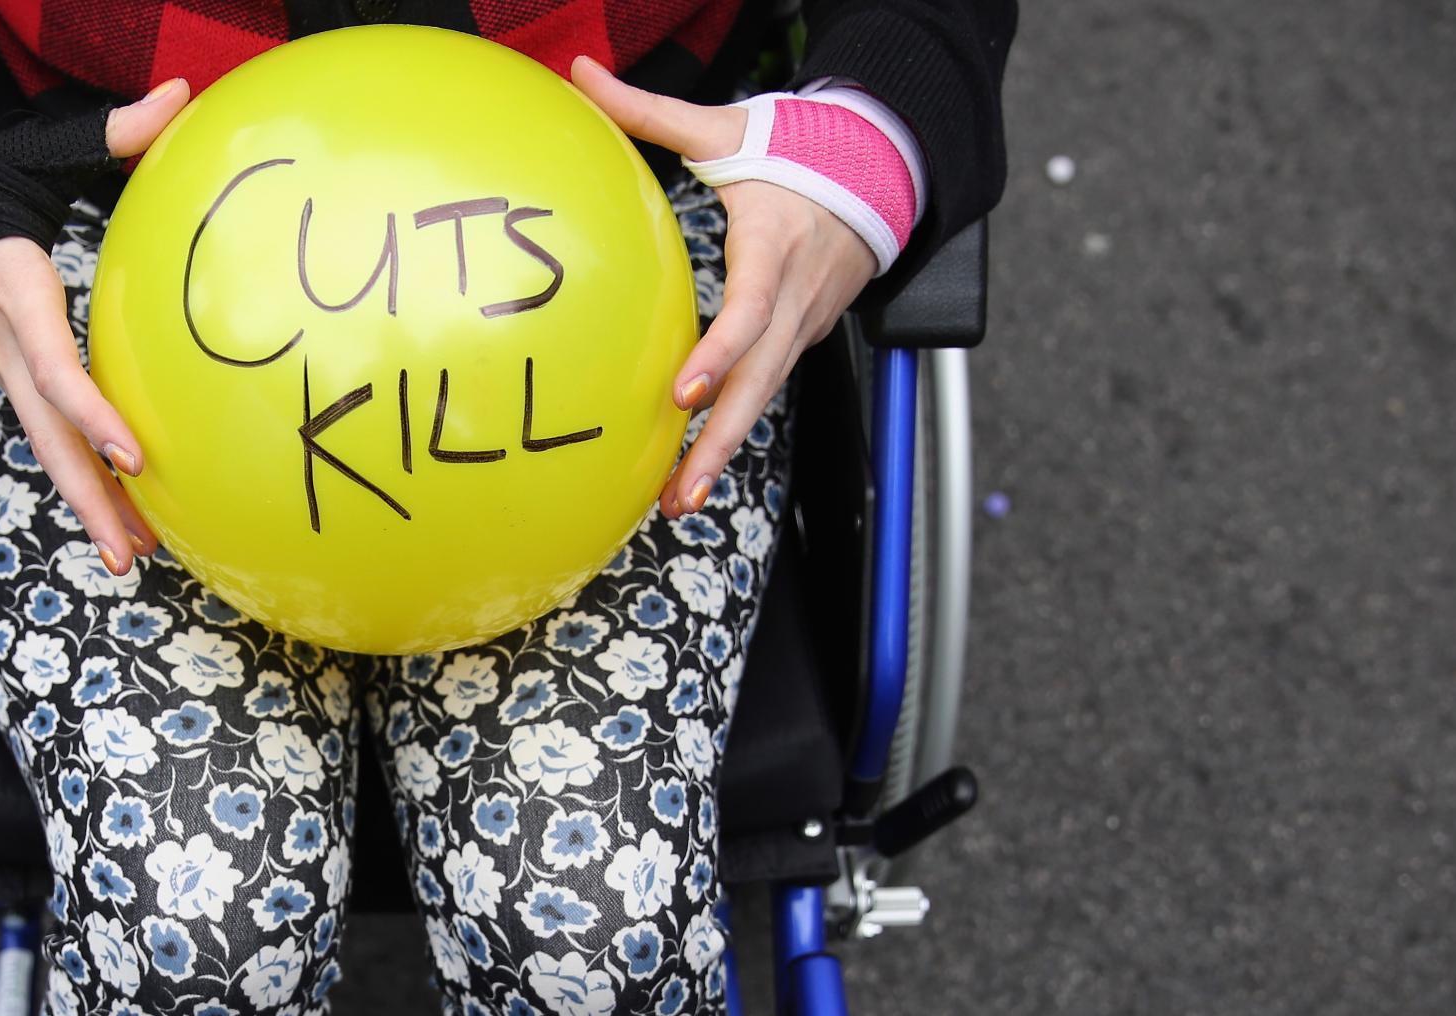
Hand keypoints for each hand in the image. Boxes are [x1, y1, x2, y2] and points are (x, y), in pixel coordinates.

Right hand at [0, 80, 189, 574]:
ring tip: (133, 554)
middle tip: (128, 551)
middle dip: (88, 496)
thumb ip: (111, 134)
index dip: (91, 411)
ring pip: (46, 446)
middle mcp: (3, 345)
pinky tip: (124, 514)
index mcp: (13, 293)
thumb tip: (181, 98)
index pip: (52, 366)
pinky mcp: (8, 378)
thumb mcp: (34, 152)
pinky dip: (84, 474)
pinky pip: (48, 434)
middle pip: (46, 435)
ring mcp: (1, 369)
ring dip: (89, 503)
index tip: (134, 453)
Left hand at [570, 59, 879, 518]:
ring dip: (723, 453)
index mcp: (777, 247)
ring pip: (764, 398)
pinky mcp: (797, 342)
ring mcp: (802, 328)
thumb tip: (580, 72)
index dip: (723, 350)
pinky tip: (691, 471)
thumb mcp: (724, 130)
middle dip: (721, 440)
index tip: (685, 390)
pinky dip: (731, 431)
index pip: (753, 309)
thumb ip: (649, 111)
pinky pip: (764, 391)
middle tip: (680, 491)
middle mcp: (796, 300)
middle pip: (761, 381)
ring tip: (678, 502)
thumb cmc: (792, 151)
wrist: (875, 169)